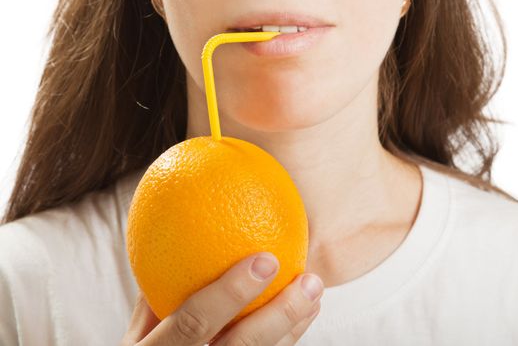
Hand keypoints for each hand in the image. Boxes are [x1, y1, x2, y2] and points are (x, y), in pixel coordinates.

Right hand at [121, 252, 323, 344]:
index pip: (194, 324)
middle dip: (281, 313)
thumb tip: (184, 249)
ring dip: (294, 328)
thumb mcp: (137, 336)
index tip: (266, 259)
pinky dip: (286, 341)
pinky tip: (302, 318)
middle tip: (309, 281)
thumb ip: (158, 300)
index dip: (230, 293)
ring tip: (313, 296)